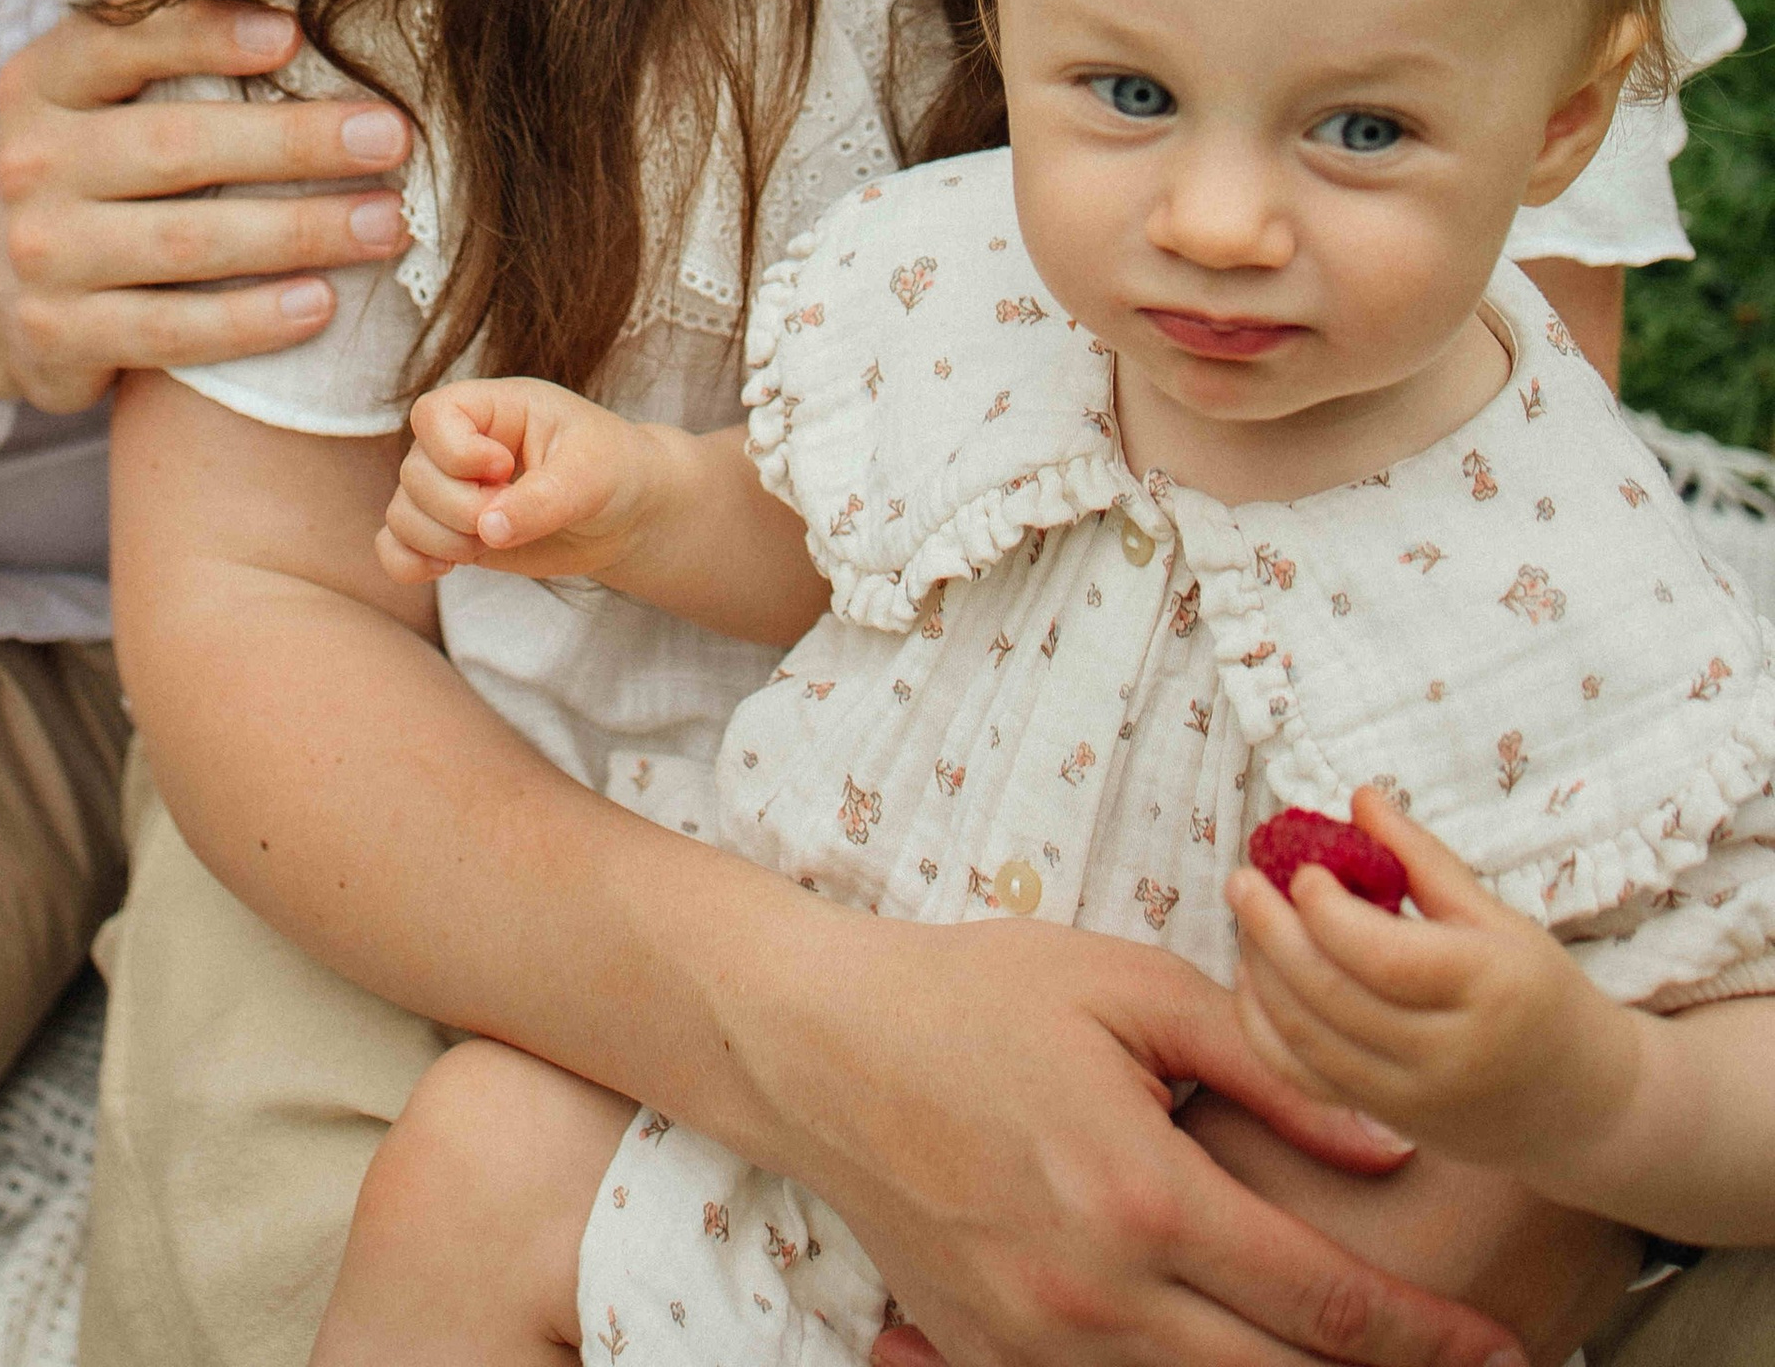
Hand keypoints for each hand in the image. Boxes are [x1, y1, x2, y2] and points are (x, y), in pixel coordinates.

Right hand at [0, 0, 410, 411]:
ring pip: (186, 243)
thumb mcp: (92, 96)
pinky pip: (172, 331)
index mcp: (42, 80)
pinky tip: (320, 303)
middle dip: (296, 141)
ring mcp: (39, 256)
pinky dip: (252, 320)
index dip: (209, 35)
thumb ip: (164, 52)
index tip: (296, 35)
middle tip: (390, 138)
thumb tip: (307, 11)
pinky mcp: (57, 339)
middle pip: (177, 146)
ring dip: (299, 231)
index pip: (124, 42)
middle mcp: (31, 161)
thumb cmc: (84, 166)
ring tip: (384, 222)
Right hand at [376, 378, 670, 589]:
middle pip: (414, 473)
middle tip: (511, 520)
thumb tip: (487, 530)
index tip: (507, 469)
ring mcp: (450, 489)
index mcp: (493, 407)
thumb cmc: (612, 471)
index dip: (457, 451)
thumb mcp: (590, 475)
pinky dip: (407, 563)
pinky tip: (446, 569)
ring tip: (491, 543)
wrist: (624, 515)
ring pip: (402, 513)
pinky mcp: (448, 532)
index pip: (434, 414)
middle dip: (459, 510)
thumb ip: (542, 499)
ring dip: (440, 540)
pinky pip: (395, 546)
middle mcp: (460, 444)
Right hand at [738, 908, 1531, 1366]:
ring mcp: (1039, 1347)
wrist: (818, 1046)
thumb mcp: (1132, 991)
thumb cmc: (975, 994)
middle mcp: (1098, 1298)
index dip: (1428, 1338)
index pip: (1326, 1303)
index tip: (1502, 1345)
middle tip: (1460, 1365)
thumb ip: (1269, 1070)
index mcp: (1144, 1199)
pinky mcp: (990, 1365)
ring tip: (1346, 1362)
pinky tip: (1227, 1352)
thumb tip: (1387, 1144)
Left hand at [1229, 793, 1640, 1185]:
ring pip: (1310, 1042)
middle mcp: (1448, 1055)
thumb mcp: (1500, 919)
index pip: (1385, 957)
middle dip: (1274, 933)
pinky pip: (1306, 1081)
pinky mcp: (1387, 1120)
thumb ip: (1425, 861)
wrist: (1583, 1109)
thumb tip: (1360, 797)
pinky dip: (1265, 1031)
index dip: (1328, 909)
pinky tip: (1253, 980)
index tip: (1302, 865)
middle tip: (1242, 880)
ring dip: (1263, 975)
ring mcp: (1413, 1098)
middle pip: (1335, 999)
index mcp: (1488, 991)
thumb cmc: (1540, 995)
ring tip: (1246, 919)